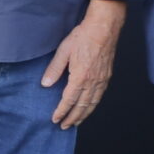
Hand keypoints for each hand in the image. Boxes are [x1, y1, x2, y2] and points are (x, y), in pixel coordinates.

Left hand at [44, 1, 125, 128]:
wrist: (104, 27)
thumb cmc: (83, 36)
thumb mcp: (63, 51)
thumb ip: (54, 69)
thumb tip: (45, 84)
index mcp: (80, 76)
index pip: (69, 100)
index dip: (62, 111)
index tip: (55, 119)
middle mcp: (93, 81)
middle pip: (82, 106)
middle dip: (72, 118)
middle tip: (64, 126)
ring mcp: (102, 79)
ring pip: (92, 103)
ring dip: (84, 114)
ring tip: (76, 122)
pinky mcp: (107, 76)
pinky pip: (99, 96)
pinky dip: (93, 105)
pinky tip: (88, 107)